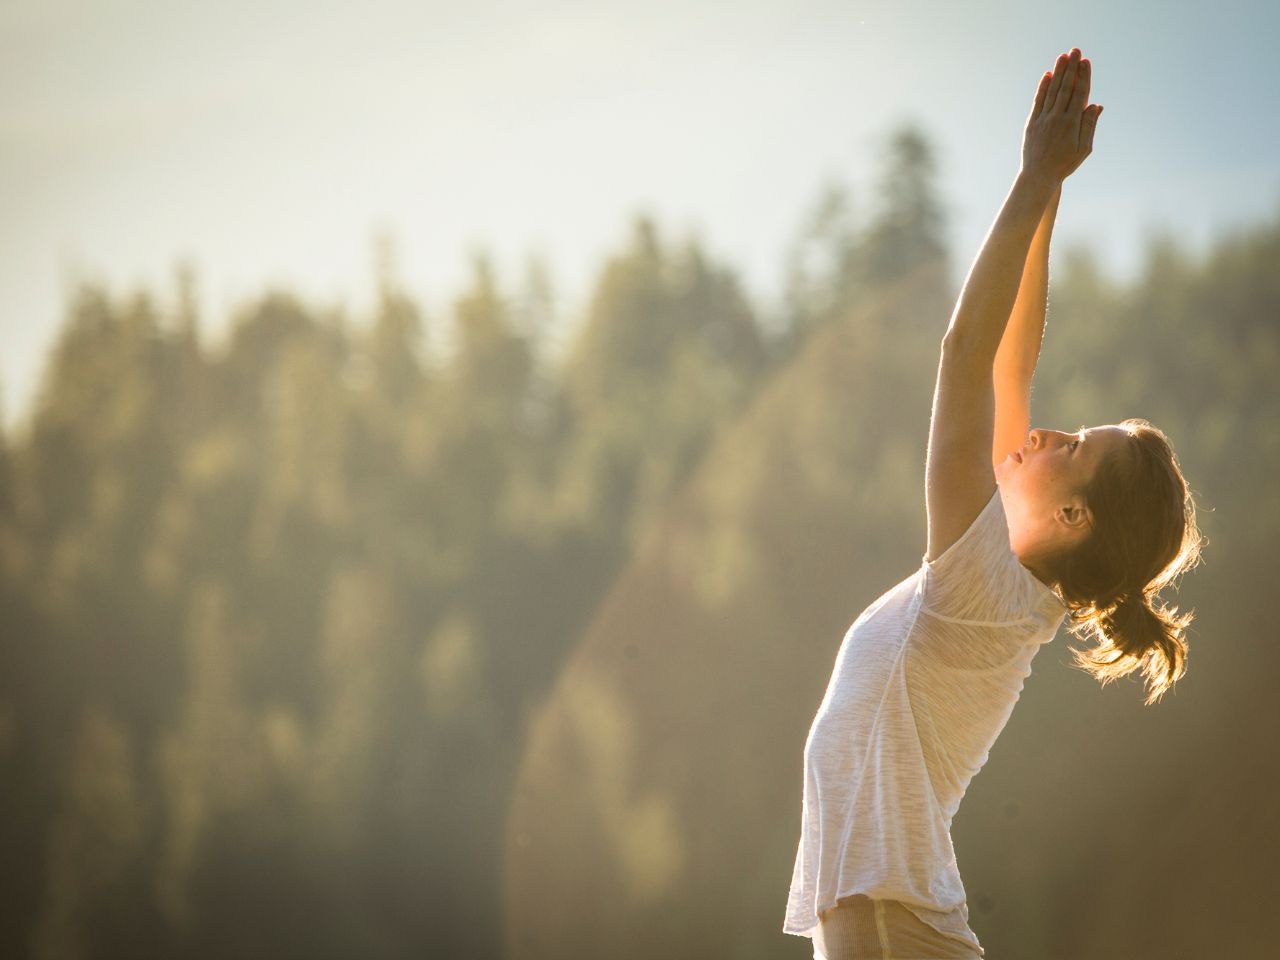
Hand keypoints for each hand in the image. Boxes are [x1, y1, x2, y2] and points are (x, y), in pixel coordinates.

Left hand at [1021, 48, 1102, 182]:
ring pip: (1052, 91)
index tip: (1086, 61)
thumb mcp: (1084, 148)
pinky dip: (1043, 88)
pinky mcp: (1031, 123)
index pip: (1079, 93)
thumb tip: (1096, 104)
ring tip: (1062, 57)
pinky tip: (1047, 75)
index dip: (1083, 76)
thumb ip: (1089, 125)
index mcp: (1072, 123)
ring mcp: (1043, 119)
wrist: (1038, 176)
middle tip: (1075, 51)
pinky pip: (1038, 101)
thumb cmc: (1064, 164)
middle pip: (1065, 88)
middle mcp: (1056, 118)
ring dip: (1058, 73)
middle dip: (1071, 68)